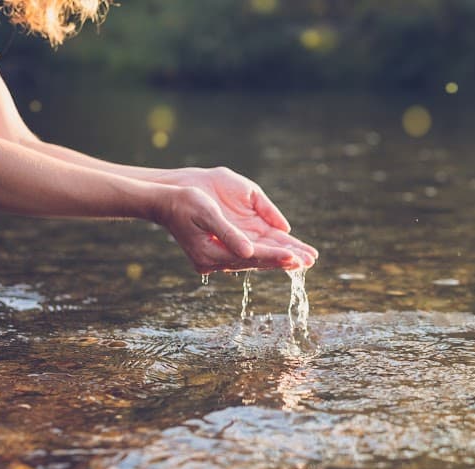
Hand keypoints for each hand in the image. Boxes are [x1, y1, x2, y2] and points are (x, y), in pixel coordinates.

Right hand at [153, 168, 317, 272]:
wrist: (164, 200)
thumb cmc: (184, 202)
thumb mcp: (207, 213)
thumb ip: (229, 233)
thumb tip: (249, 251)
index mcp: (211, 254)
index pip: (251, 257)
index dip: (274, 257)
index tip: (296, 258)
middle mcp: (216, 260)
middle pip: (257, 261)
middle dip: (284, 260)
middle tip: (310, 261)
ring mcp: (219, 256)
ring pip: (257, 258)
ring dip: (280, 257)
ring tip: (305, 259)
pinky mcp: (222, 249)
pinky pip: (251, 252)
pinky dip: (269, 252)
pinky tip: (286, 251)